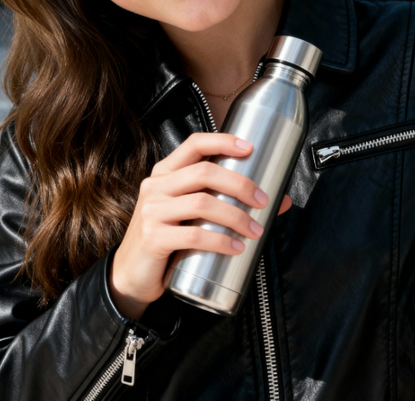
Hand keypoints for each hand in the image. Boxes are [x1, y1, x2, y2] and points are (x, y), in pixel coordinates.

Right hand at [109, 133, 292, 319]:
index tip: (250, 148)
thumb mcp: (192, 216)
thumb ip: (227, 204)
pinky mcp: (153, 238)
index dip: (223, 141)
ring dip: (236, 215)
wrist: (132, 274)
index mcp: (165, 173)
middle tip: (263, 201)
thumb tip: (282, 201)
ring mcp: (152, 211)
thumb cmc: (168, 239)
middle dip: (240, 183)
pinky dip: (220, 241)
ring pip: (202, 203)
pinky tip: (237, 247)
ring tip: (256, 229)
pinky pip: (193, 236)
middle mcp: (156, 186)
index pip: (194, 144)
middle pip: (204, 171)